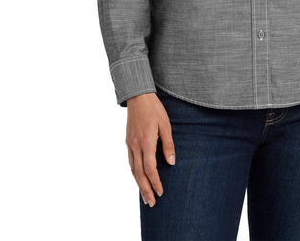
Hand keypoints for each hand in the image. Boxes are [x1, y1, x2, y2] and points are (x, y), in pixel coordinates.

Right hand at [126, 92, 175, 206]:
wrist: (137, 97)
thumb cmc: (154, 109)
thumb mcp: (165, 124)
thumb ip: (168, 144)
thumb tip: (172, 162)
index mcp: (146, 142)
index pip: (150, 168)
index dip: (155, 182)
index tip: (161, 192)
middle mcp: (135, 146)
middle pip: (139, 174)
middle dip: (146, 190)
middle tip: (152, 203)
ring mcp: (130, 145)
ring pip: (133, 170)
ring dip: (139, 185)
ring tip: (145, 197)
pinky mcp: (128, 142)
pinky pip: (130, 162)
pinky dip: (134, 174)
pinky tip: (138, 179)